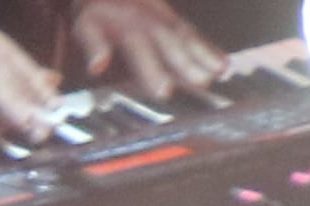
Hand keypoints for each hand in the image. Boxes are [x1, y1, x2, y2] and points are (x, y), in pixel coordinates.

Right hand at [0, 10, 63, 128]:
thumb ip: (19, 72)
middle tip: (44, 128)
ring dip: (9, 102)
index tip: (58, 110)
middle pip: (14, 81)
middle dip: (30, 107)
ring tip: (23, 120)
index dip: (42, 92)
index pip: (27, 72)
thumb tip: (53, 80)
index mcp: (2, 50)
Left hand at [62, 0, 226, 98]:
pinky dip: (209, 48)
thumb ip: (93, 45)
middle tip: (203, 82)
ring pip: (189, 38)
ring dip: (205, 55)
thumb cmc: (99, 9)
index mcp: (130, 30)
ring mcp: (167, 22)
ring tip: (221, 71)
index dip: (154, 72)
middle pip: (173, 46)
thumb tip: (97, 67)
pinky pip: (194, 34)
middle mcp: (153, 26)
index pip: (143, 53)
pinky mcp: (175, 21)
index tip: (164, 91)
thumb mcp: (87, 26)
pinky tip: (222, 62)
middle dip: (188, 64)